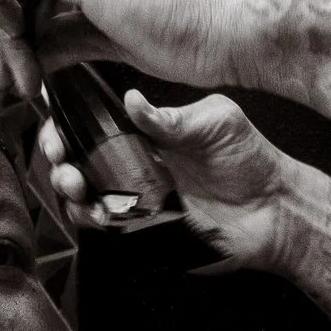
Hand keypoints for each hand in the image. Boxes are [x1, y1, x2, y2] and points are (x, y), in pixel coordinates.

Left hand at [0, 0, 288, 102]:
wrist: (248, 25)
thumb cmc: (208, 29)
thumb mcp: (121, 32)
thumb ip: (70, 32)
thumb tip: (35, 51)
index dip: (19, 14)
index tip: (24, 60)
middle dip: (3, 27)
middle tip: (10, 78)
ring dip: (1, 32)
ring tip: (23, 81)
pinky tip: (22, 58)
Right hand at [40, 87, 299, 264]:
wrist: (273, 211)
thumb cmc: (251, 160)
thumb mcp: (217, 123)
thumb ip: (173, 117)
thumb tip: (131, 100)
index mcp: (144, 134)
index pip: (91, 125)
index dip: (66, 125)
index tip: (59, 126)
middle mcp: (132, 165)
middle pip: (75, 159)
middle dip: (57, 159)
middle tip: (65, 162)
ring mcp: (134, 199)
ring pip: (80, 195)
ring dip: (68, 190)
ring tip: (79, 187)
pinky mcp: (142, 231)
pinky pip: (104, 226)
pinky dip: (92, 219)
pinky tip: (99, 212)